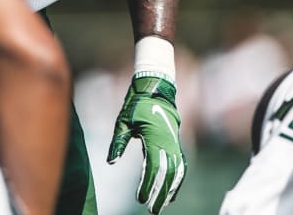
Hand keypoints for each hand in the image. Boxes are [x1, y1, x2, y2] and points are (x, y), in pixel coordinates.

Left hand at [107, 75, 185, 213]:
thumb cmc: (136, 105)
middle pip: (167, 174)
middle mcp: (168, 143)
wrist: (155, 90)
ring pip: (177, 172)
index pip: (153, 167)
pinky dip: (178, 181)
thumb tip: (111, 162)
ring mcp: (175, 144)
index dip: (147, 185)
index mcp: (154, 137)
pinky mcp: (176, 144)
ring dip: (170, 191)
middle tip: (152, 211)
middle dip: (160, 194)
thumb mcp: (123, 121)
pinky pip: (181, 166)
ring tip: (161, 206)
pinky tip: (172, 194)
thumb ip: (118, 142)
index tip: (140, 199)